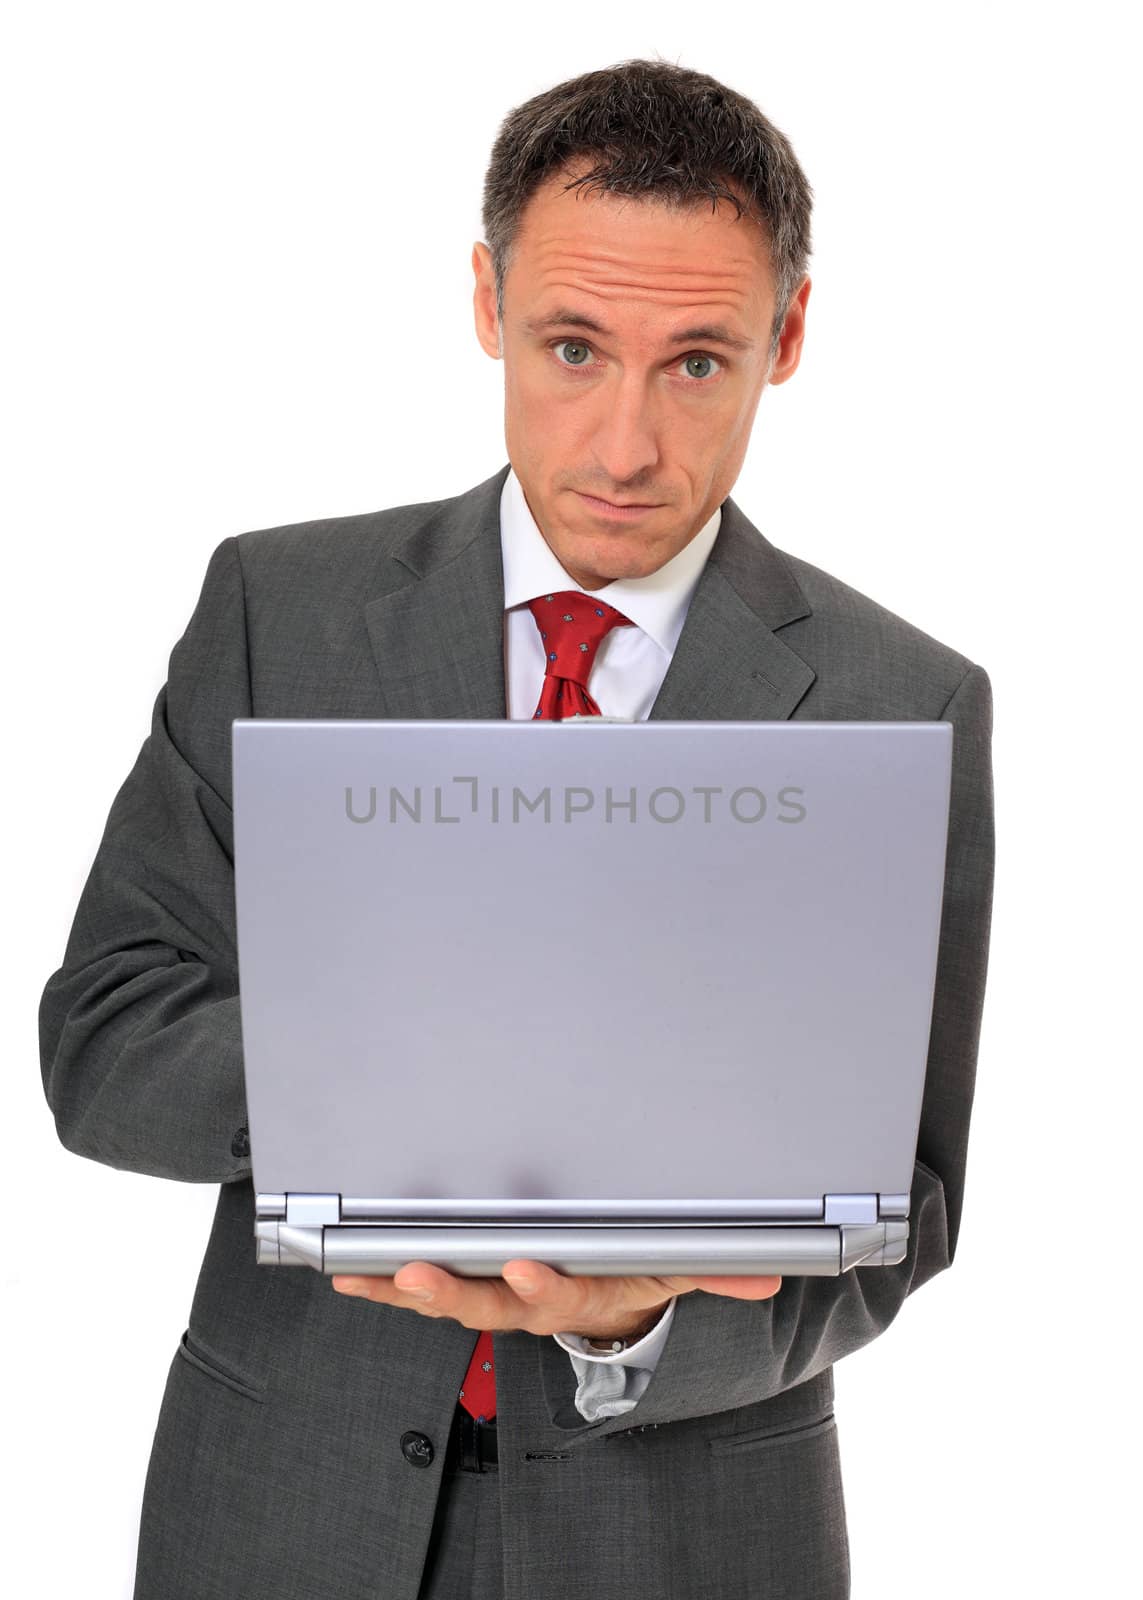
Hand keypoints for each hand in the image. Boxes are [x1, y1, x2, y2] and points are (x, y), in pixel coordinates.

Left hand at [331, 1258, 780, 1341]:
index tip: (523, 1267)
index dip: (542, 1284)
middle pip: (488, 1304)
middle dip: (450, 1290)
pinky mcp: (473, 1285)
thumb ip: (718, 1272)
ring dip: (404, 1287)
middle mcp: (534, 1303)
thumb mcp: (684, 1274)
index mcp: (585, 1293)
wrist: (619, 1315)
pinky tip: (352, 1272)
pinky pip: (426, 1287)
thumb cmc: (642, 1277)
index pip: (563, 1293)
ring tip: (363, 1274)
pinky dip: (387, 1280)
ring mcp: (499, 1298)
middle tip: (416, 1272)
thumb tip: (763, 1276)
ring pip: (448, 1297)